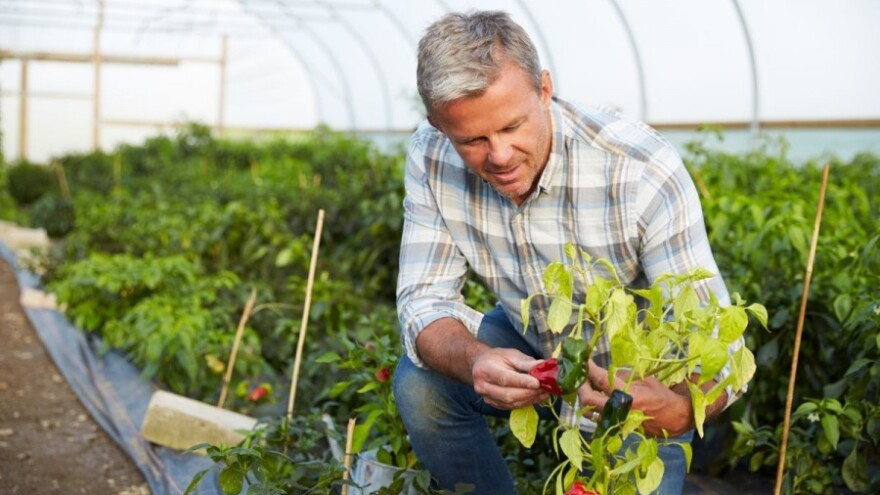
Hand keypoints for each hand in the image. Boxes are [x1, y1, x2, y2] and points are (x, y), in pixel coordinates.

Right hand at [471, 348, 548, 409]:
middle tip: (545, 387)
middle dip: (529, 392)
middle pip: (508, 395)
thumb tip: (544, 367)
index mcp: (485, 370)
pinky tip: (536, 396)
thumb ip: (527, 363)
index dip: (522, 382)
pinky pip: (512, 407)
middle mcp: (483, 386)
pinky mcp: (494, 405)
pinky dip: (526, 402)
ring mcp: (487, 398)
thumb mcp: (511, 355)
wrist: (482, 365)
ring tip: (544, 392)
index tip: (538, 382)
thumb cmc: (497, 357)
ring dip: (530, 399)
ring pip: (512, 403)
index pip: (505, 378)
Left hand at [577, 360, 692, 436]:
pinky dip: (593, 406)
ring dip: (584, 397)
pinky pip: (598, 418)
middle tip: (581, 376)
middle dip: (580, 385)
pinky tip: (597, 397)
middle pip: (587, 399)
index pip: (601, 380)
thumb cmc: (661, 395)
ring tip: (588, 386)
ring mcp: (616, 422)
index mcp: (629, 396)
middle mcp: (620, 411)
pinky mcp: (616, 428)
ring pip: (589, 411)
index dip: (589, 368)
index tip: (583, 360)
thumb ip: (622, 376)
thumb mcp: (644, 379)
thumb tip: (603, 373)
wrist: (675, 418)